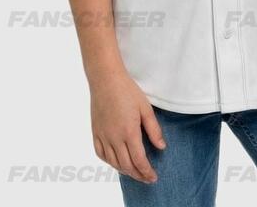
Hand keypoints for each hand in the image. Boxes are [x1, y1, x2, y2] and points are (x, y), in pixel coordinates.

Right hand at [90, 69, 166, 183]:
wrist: (106, 79)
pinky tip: (116, 161)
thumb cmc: (127, 90)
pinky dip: (109, 162)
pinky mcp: (95, 132)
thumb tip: (161, 147)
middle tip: (146, 178)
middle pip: (126, 165)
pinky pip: (100, 154)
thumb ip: (154, 129)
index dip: (147, 172)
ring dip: (125, 171)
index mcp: (129, 132)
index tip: (153, 178)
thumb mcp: (146, 108)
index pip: (139, 160)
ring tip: (134, 172)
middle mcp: (114, 138)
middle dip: (138, 175)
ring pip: (113, 162)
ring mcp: (103, 136)